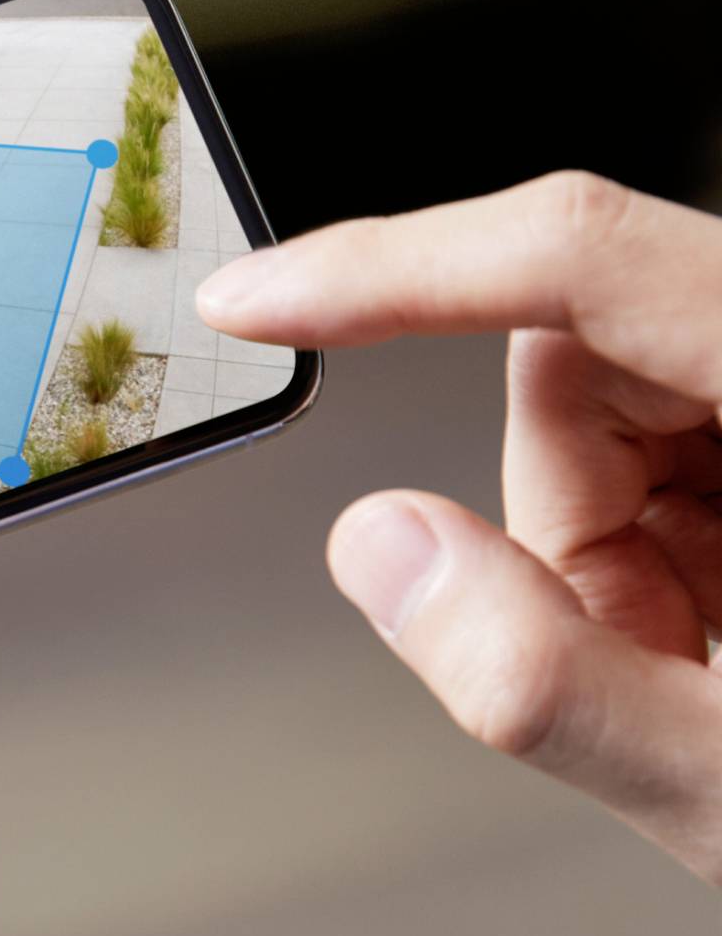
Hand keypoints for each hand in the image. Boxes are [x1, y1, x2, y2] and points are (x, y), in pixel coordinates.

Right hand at [198, 172, 721, 878]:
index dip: (397, 266)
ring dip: (601, 548)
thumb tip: (376, 544)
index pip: (586, 255)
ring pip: (599, 406)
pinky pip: (649, 454)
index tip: (260, 298)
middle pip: (581, 350)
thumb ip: (547, 679)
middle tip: (641, 656)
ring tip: (704, 670)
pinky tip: (717, 640)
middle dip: (561, 508)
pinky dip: (639, 556)